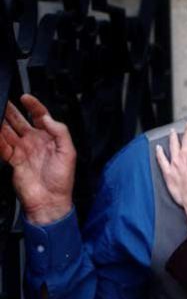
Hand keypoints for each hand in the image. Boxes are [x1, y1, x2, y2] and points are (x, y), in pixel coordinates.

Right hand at [0, 94, 75, 224]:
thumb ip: (60, 132)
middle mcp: (35, 142)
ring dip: (2, 122)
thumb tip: (48, 118)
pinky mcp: (12, 160)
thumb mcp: (68, 153)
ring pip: (8, 131)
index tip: (25, 97)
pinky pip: (2, 146)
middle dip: (11, 110)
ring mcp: (22, 150)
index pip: (40, 116)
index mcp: (50, 138)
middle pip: (20, 121)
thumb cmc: (62, 180)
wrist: (50, 200)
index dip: (34, 106)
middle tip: (3, 99)